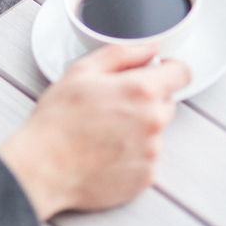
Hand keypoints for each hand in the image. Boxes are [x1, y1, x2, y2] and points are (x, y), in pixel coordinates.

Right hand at [0, 43, 190, 219]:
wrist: (44, 168)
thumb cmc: (57, 121)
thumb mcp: (81, 72)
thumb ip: (122, 54)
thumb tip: (149, 48)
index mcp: (141, 91)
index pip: (181, 73)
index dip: (168, 69)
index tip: (155, 73)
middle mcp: (153, 121)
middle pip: (167, 102)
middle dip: (146, 100)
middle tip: (111, 105)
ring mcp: (151, 152)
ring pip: (155, 131)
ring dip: (137, 128)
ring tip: (102, 132)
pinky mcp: (145, 176)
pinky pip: (146, 158)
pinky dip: (130, 154)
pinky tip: (104, 152)